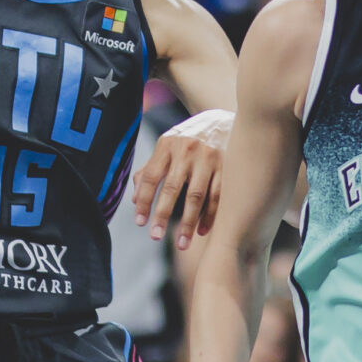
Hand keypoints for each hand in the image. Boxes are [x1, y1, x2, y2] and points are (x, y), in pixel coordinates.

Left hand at [132, 110, 229, 247]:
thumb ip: (150, 169)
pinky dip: (209, 216)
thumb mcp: (166, 145)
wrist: (222, 118)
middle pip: (172, 188)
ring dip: (188, 222)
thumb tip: (134, 200)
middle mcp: (187, 150)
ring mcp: (209, 158)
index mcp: (167, 145)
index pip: (150, 176)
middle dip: (162, 215)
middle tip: (155, 237)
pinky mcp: (227, 166)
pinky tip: (201, 231)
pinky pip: (217, 196)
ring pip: (196, 196)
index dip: (143, 200)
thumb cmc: (188, 138)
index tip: (139, 222)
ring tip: (181, 243)